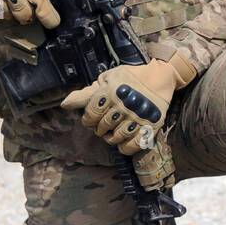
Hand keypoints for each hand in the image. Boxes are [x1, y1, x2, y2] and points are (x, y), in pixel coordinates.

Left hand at [61, 54, 196, 155]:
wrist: (160, 77)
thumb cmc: (130, 77)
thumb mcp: (107, 79)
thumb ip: (86, 94)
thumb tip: (64, 105)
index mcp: (109, 93)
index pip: (90, 115)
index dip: (88, 120)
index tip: (93, 119)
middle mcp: (122, 106)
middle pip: (102, 127)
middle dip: (100, 129)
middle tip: (104, 126)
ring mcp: (137, 117)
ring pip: (117, 138)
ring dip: (112, 138)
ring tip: (113, 134)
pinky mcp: (151, 125)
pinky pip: (134, 145)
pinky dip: (126, 148)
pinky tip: (124, 143)